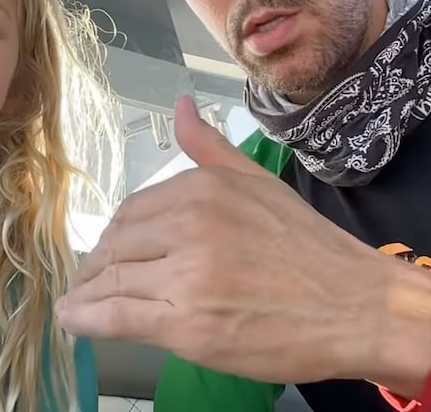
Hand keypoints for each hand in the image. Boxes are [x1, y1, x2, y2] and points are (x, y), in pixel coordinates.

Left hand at [57, 96, 430, 394]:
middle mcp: (189, 224)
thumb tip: (181, 107)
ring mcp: (187, 275)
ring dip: (87, 293)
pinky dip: (85, 317)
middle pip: (115, 245)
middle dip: (98, 266)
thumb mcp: (259, 183)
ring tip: (80, 302)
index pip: (132, 211)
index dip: (113, 237)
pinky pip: (116, 315)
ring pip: (111, 279)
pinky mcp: (187, 324)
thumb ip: (210, 147)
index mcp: (202, 189)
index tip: (109, 255)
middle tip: (93, 282)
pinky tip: (73, 319)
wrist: (357, 306)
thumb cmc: (309, 248)